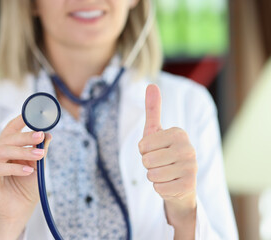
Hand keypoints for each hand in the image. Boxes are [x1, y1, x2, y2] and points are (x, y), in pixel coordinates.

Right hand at [0, 115, 51, 238]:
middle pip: (8, 139)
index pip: (10, 129)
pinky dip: (14, 168)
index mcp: (5, 147)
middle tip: (41, 136)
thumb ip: (40, 151)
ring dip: (22, 152)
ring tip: (38, 156)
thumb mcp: (37, 166)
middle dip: (26, 137)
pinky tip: (28, 171)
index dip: (20, 120)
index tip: (32, 114)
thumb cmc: (26, 188)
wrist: (19, 212)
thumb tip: (48, 135)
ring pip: (2, 151)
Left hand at [138, 85, 196, 230]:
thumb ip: (153, 109)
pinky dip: (160, 188)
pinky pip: (159, 188)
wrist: (179, 183)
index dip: (143, 151)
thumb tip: (151, 84)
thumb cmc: (163, 154)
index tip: (155, 150)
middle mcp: (188, 148)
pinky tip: (170, 184)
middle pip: (147, 160)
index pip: (143, 145)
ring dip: (154, 176)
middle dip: (148, 165)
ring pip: (152, 175)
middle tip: (159, 163)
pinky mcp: (189, 186)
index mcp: (178, 133)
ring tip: (165, 173)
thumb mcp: (155, 131)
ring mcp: (191, 168)